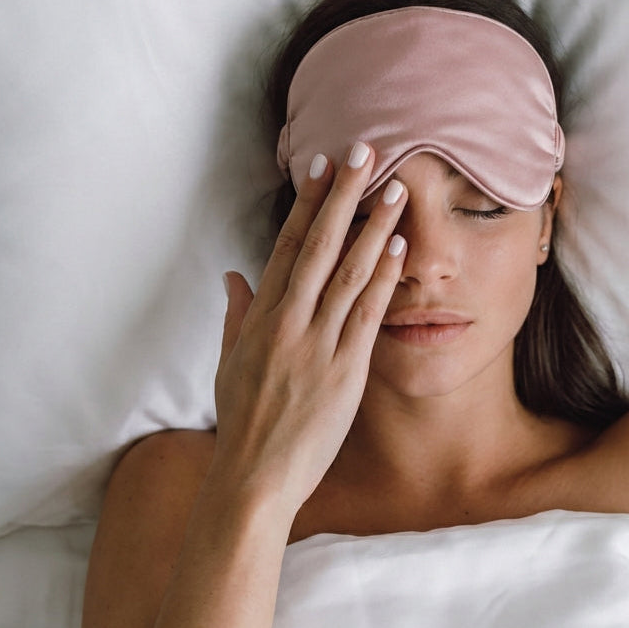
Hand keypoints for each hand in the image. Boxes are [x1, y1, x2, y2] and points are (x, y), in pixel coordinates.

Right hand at [211, 143, 407, 521]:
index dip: (307, 204)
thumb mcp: (229, 363)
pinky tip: (399, 248)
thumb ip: (236, 314)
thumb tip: (233, 275)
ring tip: (394, 189)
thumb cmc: (243, 421)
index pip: (286, 246)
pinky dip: (383, 278)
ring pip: (347, 273)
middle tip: (364, 151)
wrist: (255, 476)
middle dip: (342, 195)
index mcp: (260, 317)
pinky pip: (366, 314)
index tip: (322, 167)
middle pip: (319, 246)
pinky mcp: (344, 370)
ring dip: (372, 226)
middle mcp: (288, 321)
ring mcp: (316, 344)